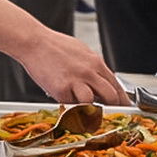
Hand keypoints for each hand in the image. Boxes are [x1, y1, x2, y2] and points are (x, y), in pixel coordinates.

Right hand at [15, 29, 129, 104]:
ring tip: (79, 108)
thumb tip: (99, 80)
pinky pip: (70, 105)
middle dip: (110, 108)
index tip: (123, 108)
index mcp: (96, 62)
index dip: (122, 100)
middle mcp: (89, 72)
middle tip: (105, 114)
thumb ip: (92, 68)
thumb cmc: (54, 46)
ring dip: (87, 109)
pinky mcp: (61, 89)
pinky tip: (64, 100)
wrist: (34, 42)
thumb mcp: (81, 52)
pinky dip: (69, 107)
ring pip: (92, 104)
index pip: (116, 85)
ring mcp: (76, 81)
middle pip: (110, 97)